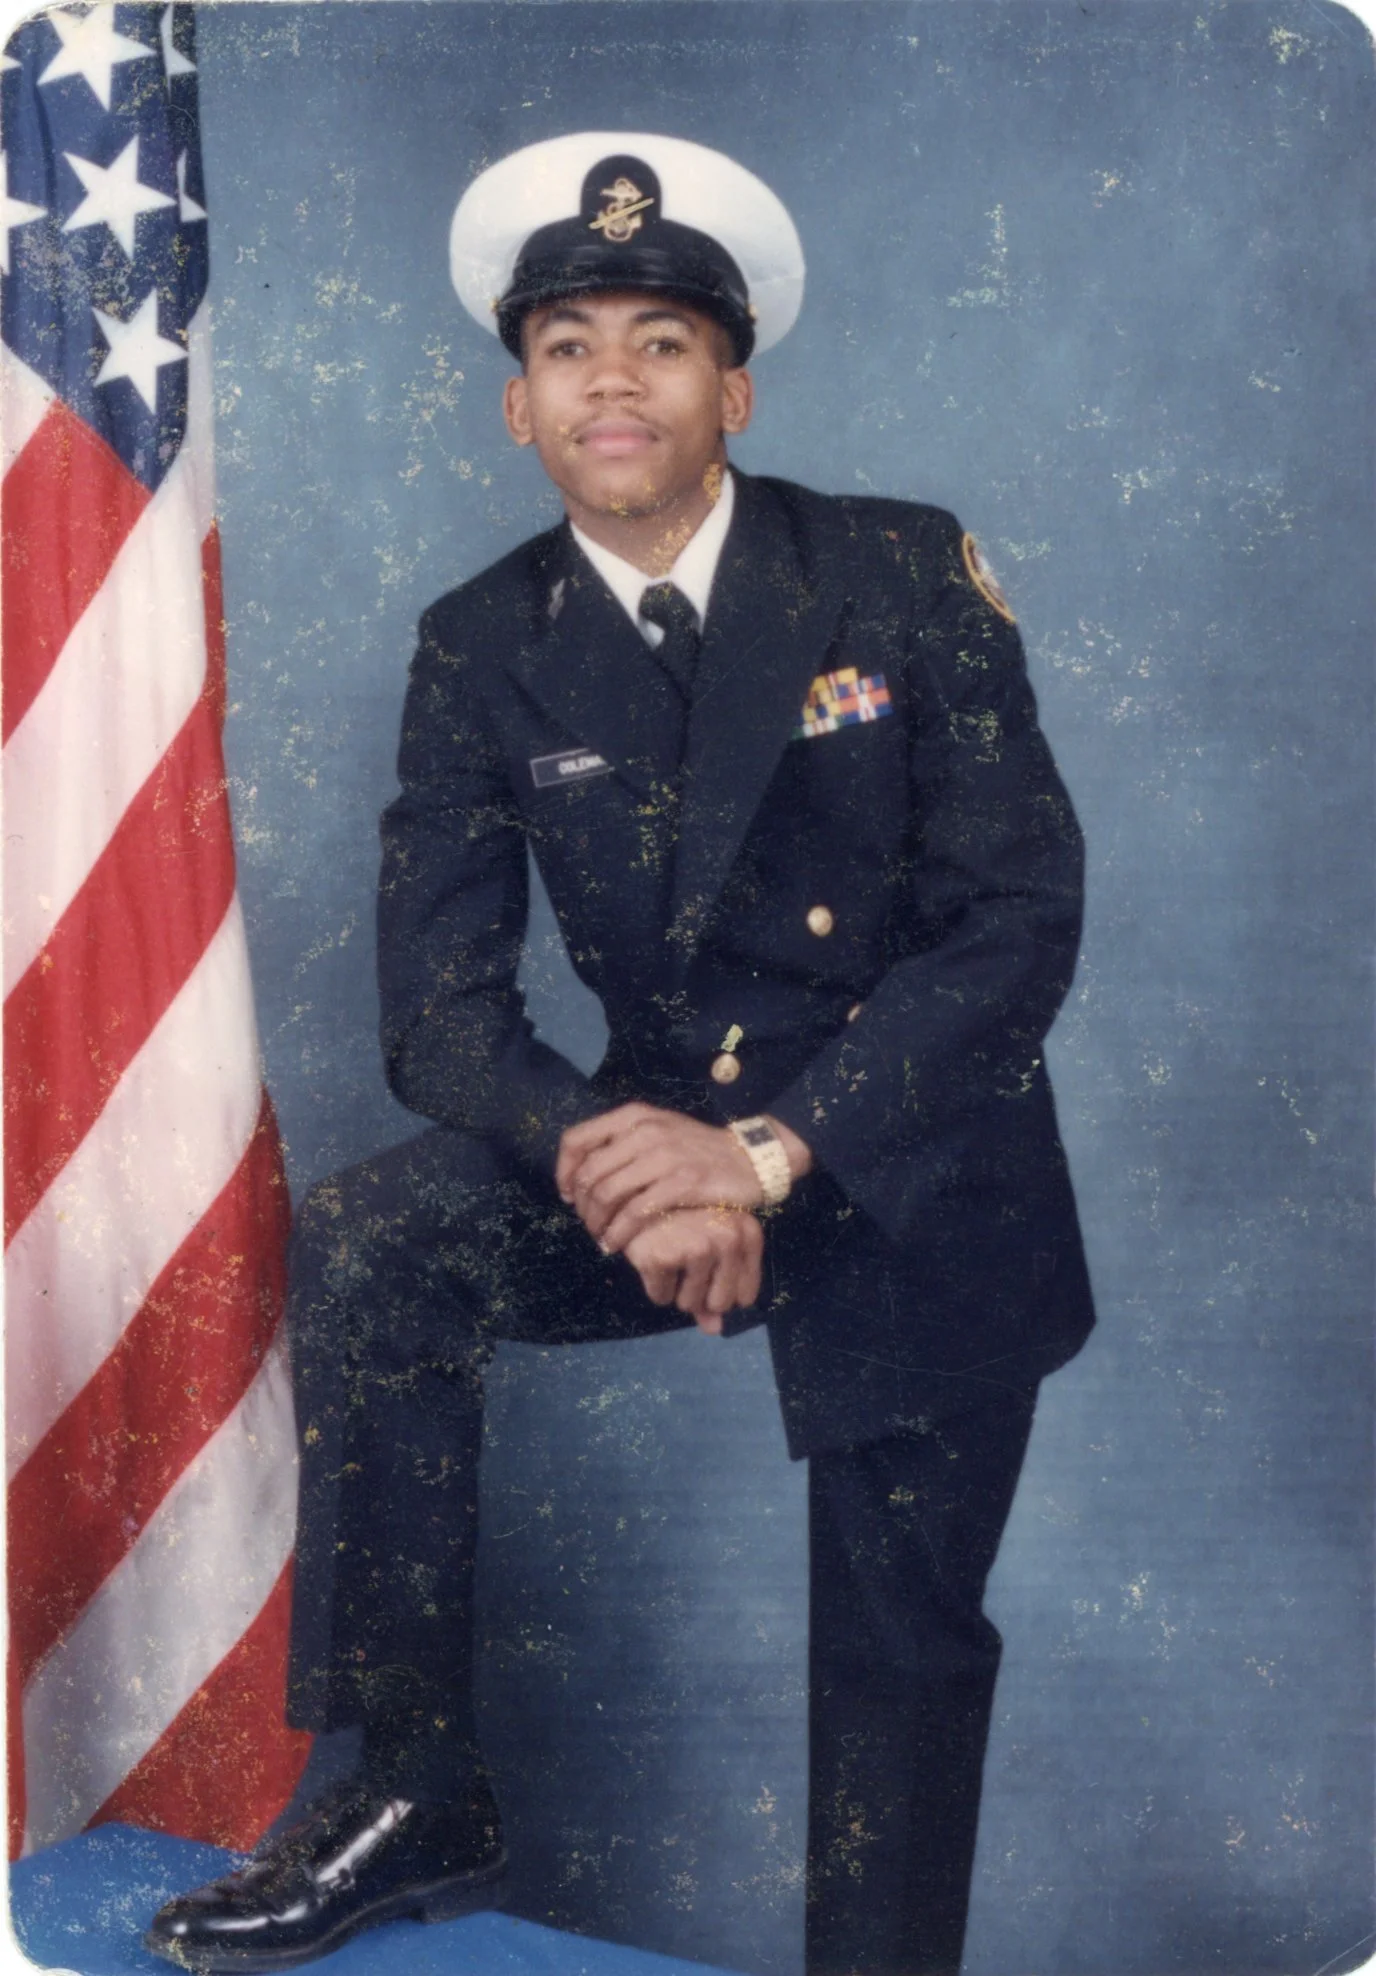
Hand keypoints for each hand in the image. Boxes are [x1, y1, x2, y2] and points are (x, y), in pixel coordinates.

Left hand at [558, 1103, 761, 1250]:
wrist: (750, 1158)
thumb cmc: (698, 1149)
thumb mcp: (659, 1132)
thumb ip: (624, 1144)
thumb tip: (583, 1172)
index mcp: (634, 1116)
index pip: (576, 1140)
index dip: (563, 1172)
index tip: (567, 1196)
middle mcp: (644, 1130)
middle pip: (588, 1173)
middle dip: (581, 1207)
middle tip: (589, 1226)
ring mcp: (664, 1155)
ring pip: (606, 1194)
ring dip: (596, 1223)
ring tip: (601, 1239)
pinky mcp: (682, 1181)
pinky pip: (635, 1212)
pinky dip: (618, 1233)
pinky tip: (617, 1245)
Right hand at [622, 1206, 763, 1334]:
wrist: (637, 1190)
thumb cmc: (680, 1218)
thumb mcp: (709, 1244)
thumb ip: (716, 1289)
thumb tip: (714, 1330)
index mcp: (747, 1232)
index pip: (745, 1294)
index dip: (723, 1292)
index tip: (709, 1274)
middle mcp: (728, 1238)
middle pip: (720, 1303)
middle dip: (699, 1295)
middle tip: (685, 1264)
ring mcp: (697, 1247)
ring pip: (689, 1303)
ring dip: (675, 1290)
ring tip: (669, 1253)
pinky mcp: (663, 1256)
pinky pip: (661, 1297)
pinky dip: (653, 1285)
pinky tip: (652, 1255)